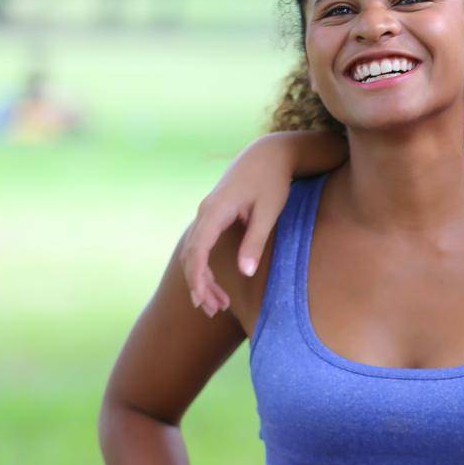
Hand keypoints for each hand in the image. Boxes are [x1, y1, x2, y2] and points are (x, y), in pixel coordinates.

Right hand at [182, 136, 298, 315]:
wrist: (268, 154)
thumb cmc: (272, 181)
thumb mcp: (269, 211)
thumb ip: (255, 240)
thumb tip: (245, 272)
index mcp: (215, 211)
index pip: (197, 251)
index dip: (198, 278)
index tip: (204, 300)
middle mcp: (205, 213)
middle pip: (191, 255)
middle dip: (200, 285)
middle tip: (214, 311)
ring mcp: (207, 213)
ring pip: (195, 252)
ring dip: (202, 279)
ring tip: (218, 305)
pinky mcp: (214, 215)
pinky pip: (202, 245)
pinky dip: (205, 266)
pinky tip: (216, 283)